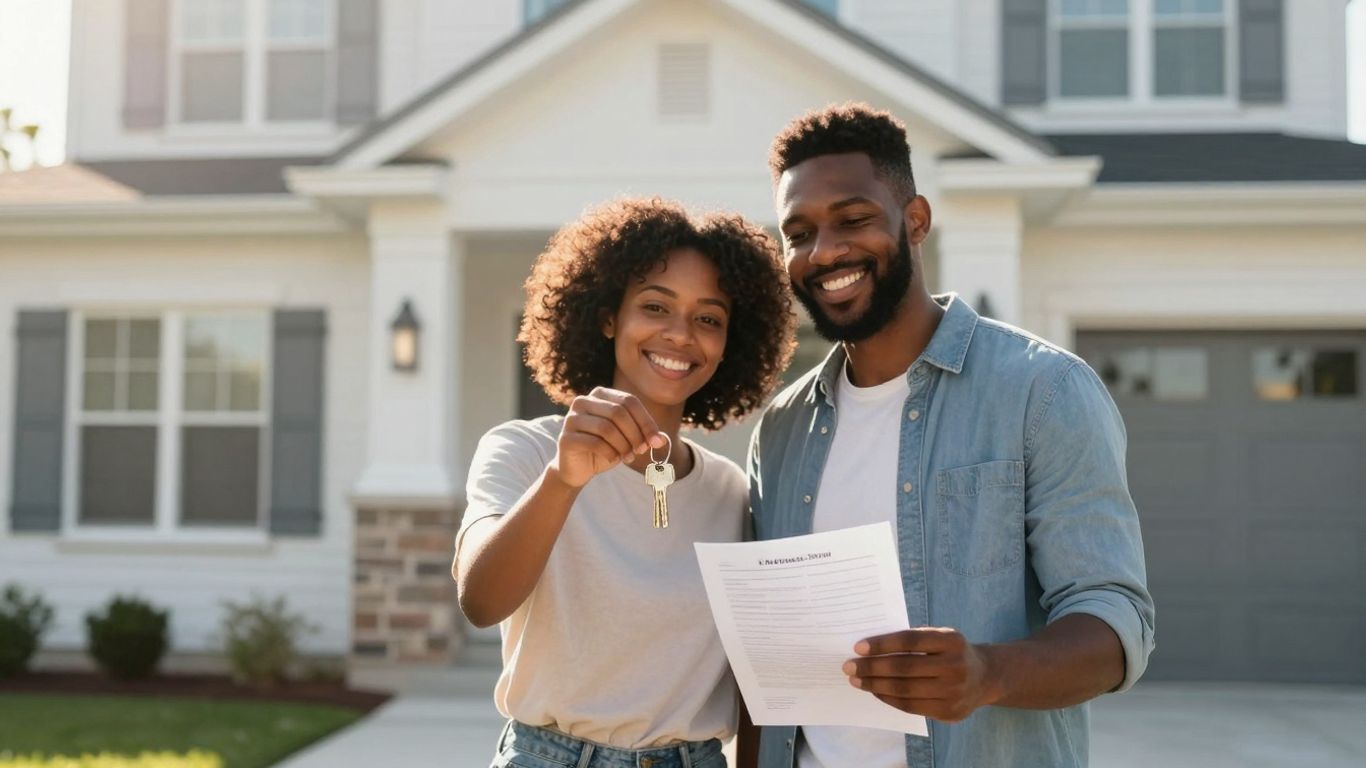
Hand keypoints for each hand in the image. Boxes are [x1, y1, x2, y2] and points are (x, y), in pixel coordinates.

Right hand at [551, 387, 665, 487]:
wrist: (578, 468)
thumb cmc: (605, 448)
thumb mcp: (628, 439)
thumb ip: (644, 435)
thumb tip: (662, 440)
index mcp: (601, 394)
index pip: (629, 401)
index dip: (646, 421)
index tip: (656, 441)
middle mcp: (583, 401)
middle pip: (618, 412)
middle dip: (635, 434)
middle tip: (641, 451)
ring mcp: (572, 418)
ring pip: (607, 428)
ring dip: (623, 445)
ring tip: (628, 457)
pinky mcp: (565, 437)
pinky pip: (594, 443)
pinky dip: (610, 453)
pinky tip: (613, 459)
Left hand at [843, 627, 1002, 722]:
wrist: (984, 677)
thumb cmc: (949, 651)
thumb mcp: (939, 637)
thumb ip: (912, 639)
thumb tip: (869, 648)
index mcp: (952, 640)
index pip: (910, 641)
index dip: (882, 644)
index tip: (858, 647)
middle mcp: (956, 666)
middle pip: (904, 668)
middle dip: (872, 667)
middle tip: (848, 666)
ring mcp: (955, 691)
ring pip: (905, 690)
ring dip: (875, 685)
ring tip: (857, 680)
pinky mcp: (949, 711)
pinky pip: (911, 706)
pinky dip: (888, 698)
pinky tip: (875, 690)